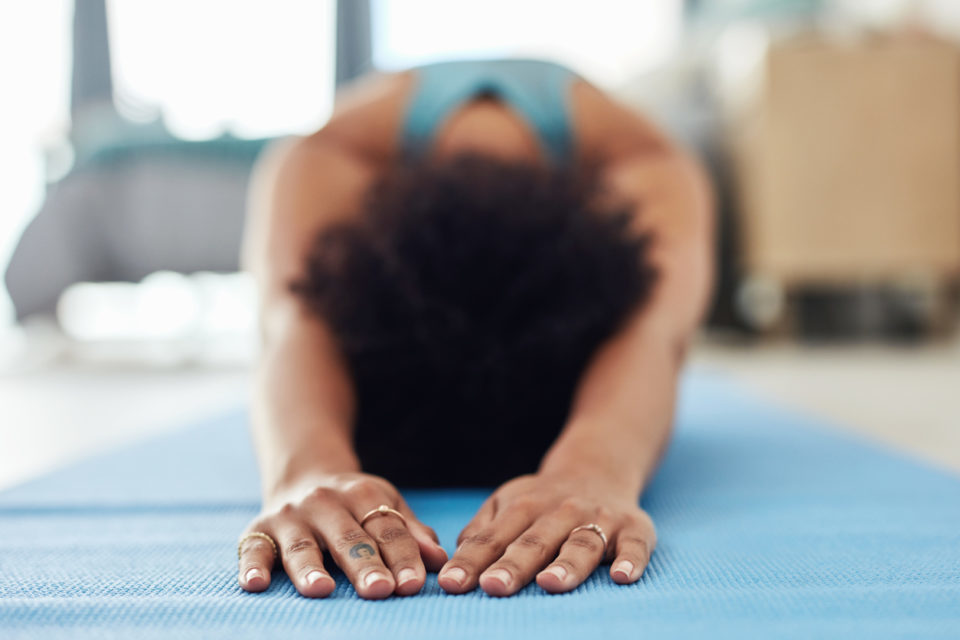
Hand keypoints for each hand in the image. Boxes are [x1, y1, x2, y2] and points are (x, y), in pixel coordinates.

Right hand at [237, 471, 448, 598]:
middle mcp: (325, 502)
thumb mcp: (385, 506)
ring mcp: (290, 516)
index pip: (386, 529)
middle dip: (365, 565)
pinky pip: (253, 549)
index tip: (413, 585)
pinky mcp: (258, 529)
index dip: (402, 557)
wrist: (302, 473)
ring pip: (302, 546)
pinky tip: (255, 584)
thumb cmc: (355, 504)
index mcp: (363, 495)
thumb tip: (440, 560)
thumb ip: (410, 533)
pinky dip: (252, 565)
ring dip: (311, 569)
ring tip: (322, 590)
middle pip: (349, 539)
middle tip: (380, 590)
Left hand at [437, 470, 655, 595]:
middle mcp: (560, 511)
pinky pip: (635, 544)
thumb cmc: (543, 501)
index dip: (471, 561)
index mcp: (523, 507)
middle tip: (492, 587)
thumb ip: (483, 531)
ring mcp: (598, 518)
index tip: (451, 585)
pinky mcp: (634, 527)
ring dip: (567, 564)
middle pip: (534, 541)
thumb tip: (457, 559)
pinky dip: (631, 559)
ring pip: (581, 542)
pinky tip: (621, 576)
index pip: (493, 538)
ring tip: (550, 584)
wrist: (599, 468)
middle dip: (513, 565)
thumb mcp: (508, 504)